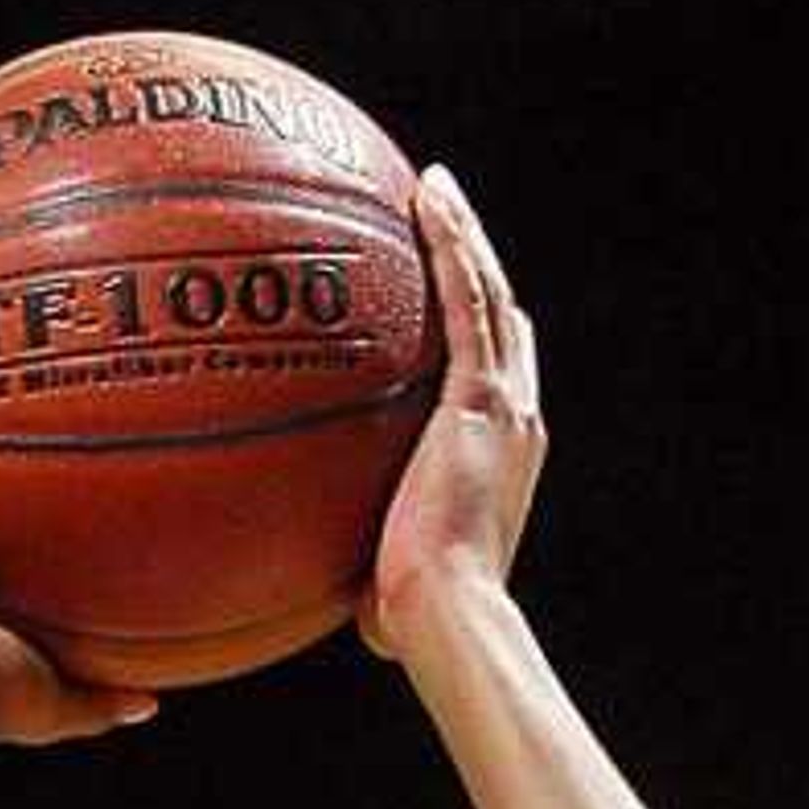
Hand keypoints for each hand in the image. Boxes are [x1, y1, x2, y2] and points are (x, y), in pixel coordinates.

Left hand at [365, 166, 544, 654]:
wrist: (447, 614)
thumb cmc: (414, 622)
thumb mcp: (382, 580)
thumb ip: (352, 556)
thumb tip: (293, 577)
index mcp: (500, 455)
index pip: (495, 373)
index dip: (479, 329)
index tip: (447, 295)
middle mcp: (515, 419)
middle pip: (500, 319)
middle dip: (475, 264)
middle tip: (443, 217)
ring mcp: (504, 404)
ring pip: (488, 295)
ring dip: (464, 234)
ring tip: (434, 186)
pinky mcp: (482, 397)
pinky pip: (466, 300)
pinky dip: (454, 246)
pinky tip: (429, 200)